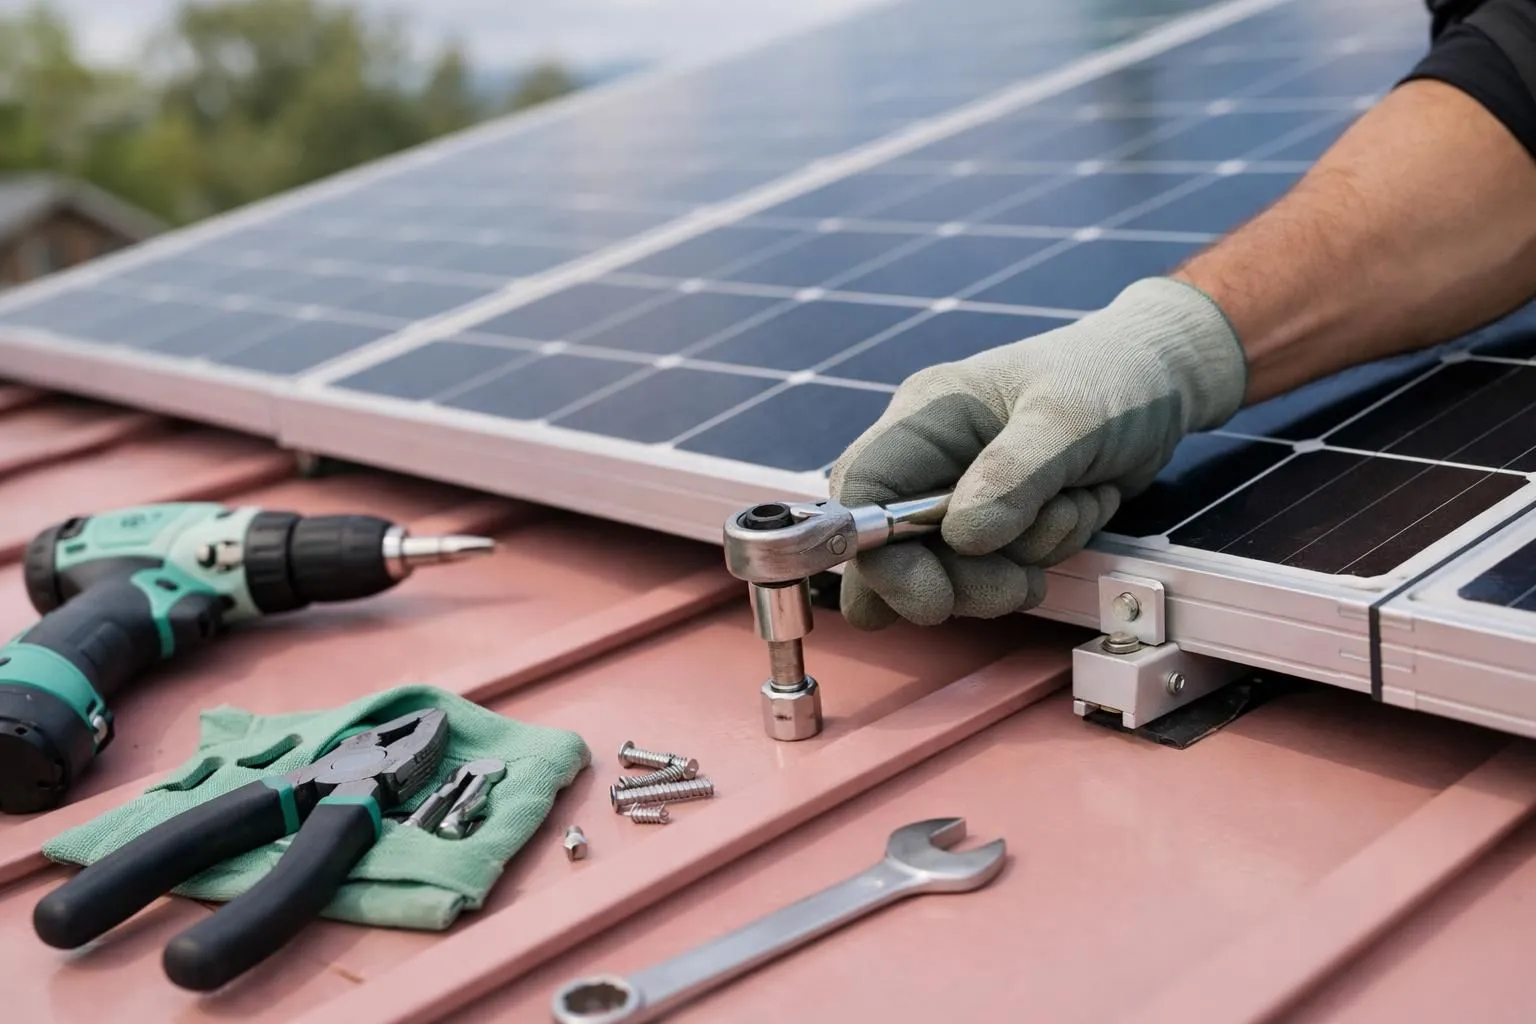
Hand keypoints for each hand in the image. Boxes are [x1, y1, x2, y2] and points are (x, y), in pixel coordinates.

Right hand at [828, 276, 1247, 629]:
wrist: (1160, 381)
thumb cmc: (1111, 377)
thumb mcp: (1068, 418)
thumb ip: (1014, 474)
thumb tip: (964, 537)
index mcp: (925, 417)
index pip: (862, 494)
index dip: (878, 556)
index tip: (931, 596)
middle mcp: (932, 460)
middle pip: (900, 553)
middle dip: (963, 579)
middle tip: (1018, 581)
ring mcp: (964, 495)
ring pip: (955, 571)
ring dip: (1019, 562)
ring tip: (1070, 509)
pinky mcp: (1000, 523)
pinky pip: (1001, 569)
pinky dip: (1045, 555)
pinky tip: (1076, 510)